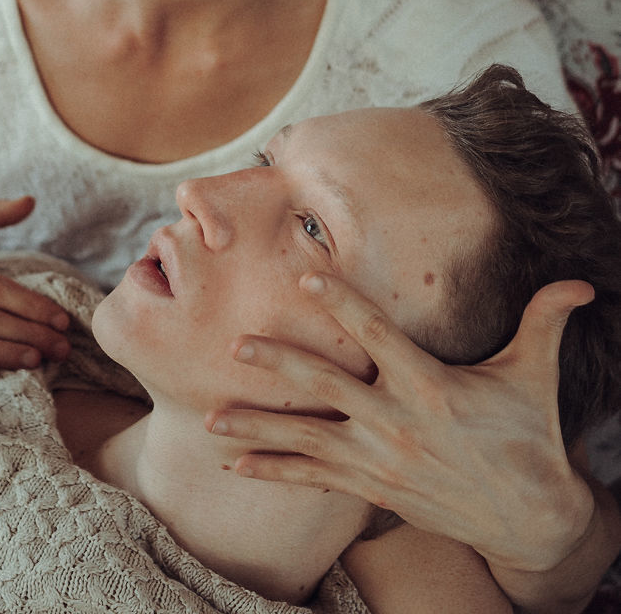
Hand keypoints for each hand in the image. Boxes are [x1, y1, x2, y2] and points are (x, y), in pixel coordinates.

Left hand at [206, 271, 595, 575]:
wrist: (531, 519)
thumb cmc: (529, 436)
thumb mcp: (537, 376)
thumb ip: (546, 321)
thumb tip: (583, 281)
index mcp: (432, 386)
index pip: (378, 336)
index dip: (343, 305)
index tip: (306, 277)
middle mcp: (398, 423)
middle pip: (327, 388)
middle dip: (280, 366)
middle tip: (236, 346)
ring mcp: (381, 461)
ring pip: (308, 440)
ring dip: (259, 429)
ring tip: (213, 416)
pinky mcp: (373, 489)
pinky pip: (314, 479)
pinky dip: (274, 471)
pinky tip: (236, 465)